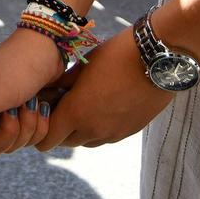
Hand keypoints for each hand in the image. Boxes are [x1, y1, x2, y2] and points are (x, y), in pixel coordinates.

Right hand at [0, 28, 65, 156]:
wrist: (50, 47)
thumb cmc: (19, 64)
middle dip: (8, 132)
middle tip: (15, 107)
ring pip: (9, 144)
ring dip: (26, 127)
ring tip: (30, 102)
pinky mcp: (19, 116)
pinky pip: (26, 139)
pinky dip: (38, 126)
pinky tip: (41, 106)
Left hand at [37, 28, 174, 151]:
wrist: (157, 59)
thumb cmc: (116, 56)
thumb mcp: (82, 66)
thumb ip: (62, 85)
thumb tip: (49, 93)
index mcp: (76, 113)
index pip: (47, 139)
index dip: (42, 128)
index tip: (44, 113)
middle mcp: (93, 129)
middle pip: (65, 142)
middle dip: (59, 129)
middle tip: (61, 107)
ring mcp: (113, 134)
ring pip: (86, 141)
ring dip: (80, 130)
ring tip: (84, 104)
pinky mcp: (129, 132)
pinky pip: (106, 137)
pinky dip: (99, 127)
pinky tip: (103, 105)